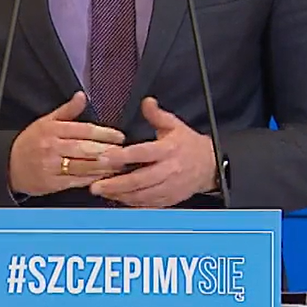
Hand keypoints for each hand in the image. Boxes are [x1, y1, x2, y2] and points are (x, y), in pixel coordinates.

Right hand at [8, 91, 125, 195]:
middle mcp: (52, 147)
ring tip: (120, 165)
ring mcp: (51, 166)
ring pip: (82, 166)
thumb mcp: (46, 122)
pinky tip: (104, 177)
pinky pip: (76, 181)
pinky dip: (92, 179)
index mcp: (52, 129)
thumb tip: (82, 96)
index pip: (83, 130)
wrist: (9, 166)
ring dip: (103, 167)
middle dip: (108, 151)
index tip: (120, 136)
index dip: (104, 133)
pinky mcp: (52, 183)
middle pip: (85, 149)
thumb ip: (67, 111)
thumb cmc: (30, 142)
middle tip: (126, 152)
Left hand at [90, 97, 217, 206]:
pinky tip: (118, 199)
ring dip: (120, 195)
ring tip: (103, 192)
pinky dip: (131, 203)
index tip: (104, 157)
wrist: (210, 166)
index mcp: (168, 150)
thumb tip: (146, 102)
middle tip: (95, 185)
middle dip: (115, 184)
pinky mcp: (169, 199)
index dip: (121, 156)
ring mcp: (169, 187)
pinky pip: (148, 204)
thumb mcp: (175, 125)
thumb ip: (157, 115)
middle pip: (139, 180)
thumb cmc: (190, 146)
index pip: (141, 153)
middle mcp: (168, 170)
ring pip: (142, 195)